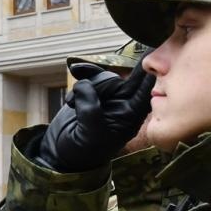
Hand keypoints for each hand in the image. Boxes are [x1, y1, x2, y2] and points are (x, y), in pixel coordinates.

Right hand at [35, 64, 153, 172]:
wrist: (61, 154)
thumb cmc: (82, 151)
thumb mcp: (90, 133)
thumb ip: (91, 108)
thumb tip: (84, 84)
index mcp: (130, 118)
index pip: (145, 92)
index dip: (148, 75)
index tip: (149, 56)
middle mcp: (122, 106)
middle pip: (119, 81)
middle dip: (101, 85)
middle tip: (81, 99)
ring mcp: (107, 99)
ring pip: (103, 78)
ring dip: (86, 85)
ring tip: (73, 104)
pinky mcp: (92, 93)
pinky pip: (90, 76)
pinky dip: (81, 76)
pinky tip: (73, 83)